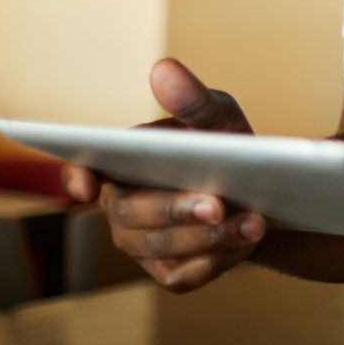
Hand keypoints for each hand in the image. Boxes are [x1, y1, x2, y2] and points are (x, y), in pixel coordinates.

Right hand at [61, 58, 265, 291]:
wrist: (265, 191)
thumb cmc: (228, 144)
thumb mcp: (218, 116)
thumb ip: (192, 99)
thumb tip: (163, 69)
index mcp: (123, 164)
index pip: (84, 170)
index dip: (78, 177)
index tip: (87, 184)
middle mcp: (123, 208)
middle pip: (133, 214)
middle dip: (176, 209)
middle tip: (216, 203)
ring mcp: (143, 245)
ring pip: (162, 246)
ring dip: (208, 235)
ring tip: (253, 220)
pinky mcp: (170, 271)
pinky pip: (184, 275)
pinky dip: (216, 259)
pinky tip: (246, 241)